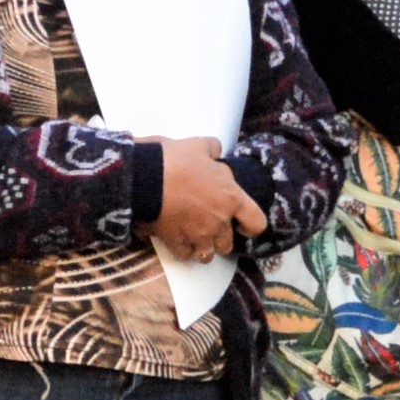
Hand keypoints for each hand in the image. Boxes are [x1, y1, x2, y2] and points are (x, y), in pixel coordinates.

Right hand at [152, 135, 266, 261]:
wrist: (143, 178)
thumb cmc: (175, 160)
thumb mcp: (198, 145)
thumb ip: (213, 150)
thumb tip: (216, 152)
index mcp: (230, 198)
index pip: (256, 223)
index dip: (251, 226)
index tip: (242, 224)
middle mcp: (218, 222)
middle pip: (228, 244)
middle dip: (221, 237)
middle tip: (209, 225)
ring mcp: (197, 236)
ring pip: (207, 255)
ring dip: (203, 247)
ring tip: (193, 236)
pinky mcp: (176, 243)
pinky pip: (185, 255)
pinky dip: (183, 249)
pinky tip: (177, 239)